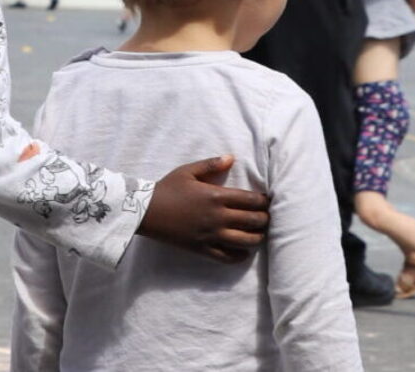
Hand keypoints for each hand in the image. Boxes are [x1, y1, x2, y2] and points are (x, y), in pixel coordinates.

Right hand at [139, 155, 269, 262]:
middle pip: (253, 221)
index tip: (268, 201)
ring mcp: (211, 235)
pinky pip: (227, 257)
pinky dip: (240, 257)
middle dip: (265, 219)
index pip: (251, 200)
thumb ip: (212, 164)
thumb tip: (232, 158)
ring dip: (257, 238)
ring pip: (245, 241)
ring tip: (260, 234)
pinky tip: (244, 253)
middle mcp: (218, 217)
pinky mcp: (203, 249)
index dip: (264, 201)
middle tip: (268, 217)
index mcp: (217, 196)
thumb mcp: (188, 171)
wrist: (146, 211)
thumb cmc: (167, 188)